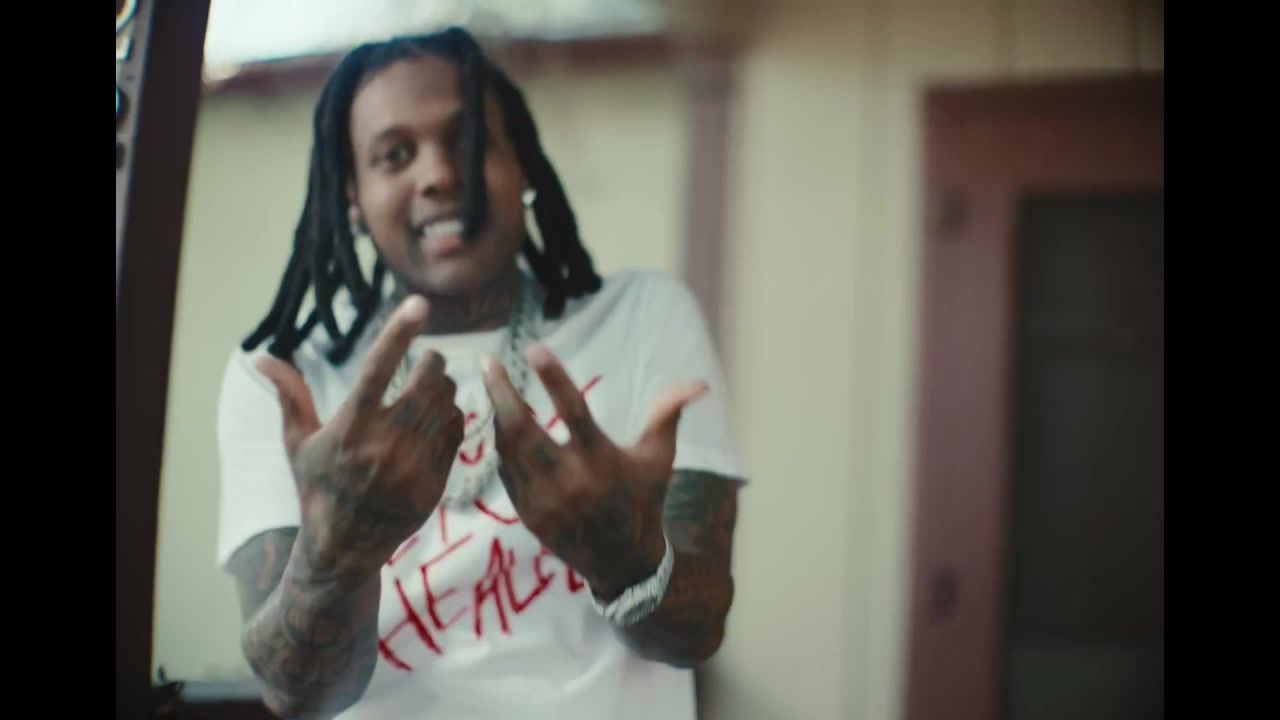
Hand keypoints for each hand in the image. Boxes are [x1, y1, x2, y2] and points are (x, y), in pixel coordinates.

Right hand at [255, 296, 464, 580]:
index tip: (420, 303)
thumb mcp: (298, 442)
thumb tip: (259, 357)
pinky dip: (451, 415)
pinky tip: (437, 417)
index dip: (400, 331)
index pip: (379, 366)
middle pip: (427, 379)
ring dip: (443, 386)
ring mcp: (415, 464)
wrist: (345, 547)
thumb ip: (288, 396)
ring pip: (447, 402)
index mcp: (350, 427)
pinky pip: (456, 430)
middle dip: (431, 360)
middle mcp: (385, 444)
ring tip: (430, 388)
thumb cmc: (318, 487)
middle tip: (426, 359)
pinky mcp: (436, 481)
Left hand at [480, 344, 707, 599]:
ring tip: (492, 382)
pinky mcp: (527, 513)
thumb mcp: (658, 457)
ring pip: (508, 448)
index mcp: (602, 461)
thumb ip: (669, 415)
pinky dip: (503, 445)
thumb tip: (698, 383)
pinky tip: (500, 422)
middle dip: (502, 393)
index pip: (574, 411)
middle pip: (523, 430)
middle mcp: (569, 480)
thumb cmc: (643, 500)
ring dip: (497, 414)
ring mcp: (543, 499)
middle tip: (488, 361)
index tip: (533, 348)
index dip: (554, 378)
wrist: (622, 563)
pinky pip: (507, 471)